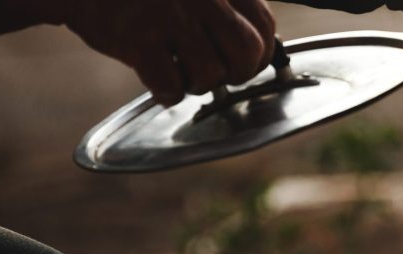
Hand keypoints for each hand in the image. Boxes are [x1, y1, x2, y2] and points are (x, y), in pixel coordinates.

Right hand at [64, 0, 276, 105]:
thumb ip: (224, 11)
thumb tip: (259, 53)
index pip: (263, 25)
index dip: (261, 53)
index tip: (248, 63)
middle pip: (246, 51)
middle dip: (238, 74)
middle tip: (220, 76)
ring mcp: (171, 16)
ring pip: (211, 73)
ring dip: (198, 85)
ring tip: (181, 73)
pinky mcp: (140, 38)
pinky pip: (171, 86)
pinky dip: (168, 94)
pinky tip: (159, 83)